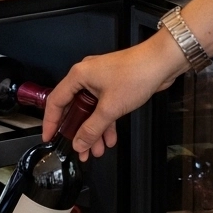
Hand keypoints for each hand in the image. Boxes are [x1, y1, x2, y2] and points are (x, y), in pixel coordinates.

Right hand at [42, 33, 184, 160]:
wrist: (162, 62)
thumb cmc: (136, 74)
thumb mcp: (110, 108)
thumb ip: (92, 128)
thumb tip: (79, 143)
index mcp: (78, 76)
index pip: (56, 101)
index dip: (51, 122)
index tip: (50, 137)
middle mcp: (86, 76)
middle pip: (74, 108)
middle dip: (78, 131)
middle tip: (79, 149)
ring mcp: (101, 80)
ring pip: (91, 110)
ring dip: (94, 130)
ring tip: (97, 150)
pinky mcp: (114, 85)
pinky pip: (103, 107)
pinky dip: (106, 122)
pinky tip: (110, 138)